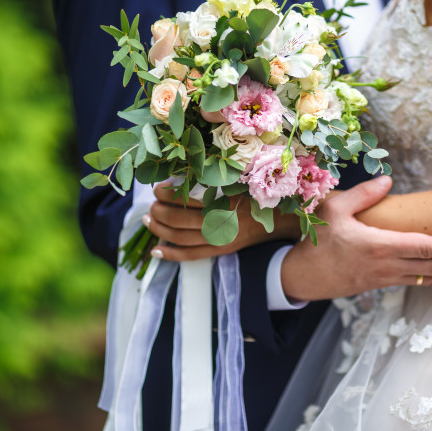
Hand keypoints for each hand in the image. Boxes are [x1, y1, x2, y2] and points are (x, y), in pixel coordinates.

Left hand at [142, 181, 299, 260]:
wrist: (283, 219)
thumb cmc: (259, 194)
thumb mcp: (240, 180)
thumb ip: (215, 178)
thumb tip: (182, 174)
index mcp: (226, 200)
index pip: (188, 200)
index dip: (168, 195)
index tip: (158, 187)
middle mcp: (222, 222)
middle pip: (180, 220)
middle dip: (159, 212)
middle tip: (150, 205)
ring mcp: (221, 239)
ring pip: (182, 238)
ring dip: (160, 230)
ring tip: (148, 220)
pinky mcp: (222, 250)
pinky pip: (192, 256)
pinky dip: (172, 255)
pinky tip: (155, 251)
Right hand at [280, 176, 431, 300]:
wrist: (304, 276)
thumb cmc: (318, 239)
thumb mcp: (334, 210)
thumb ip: (363, 194)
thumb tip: (388, 180)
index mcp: (377, 246)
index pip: (421, 248)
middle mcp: (388, 266)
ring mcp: (388, 278)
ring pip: (431, 278)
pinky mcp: (385, 283)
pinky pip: (420, 280)